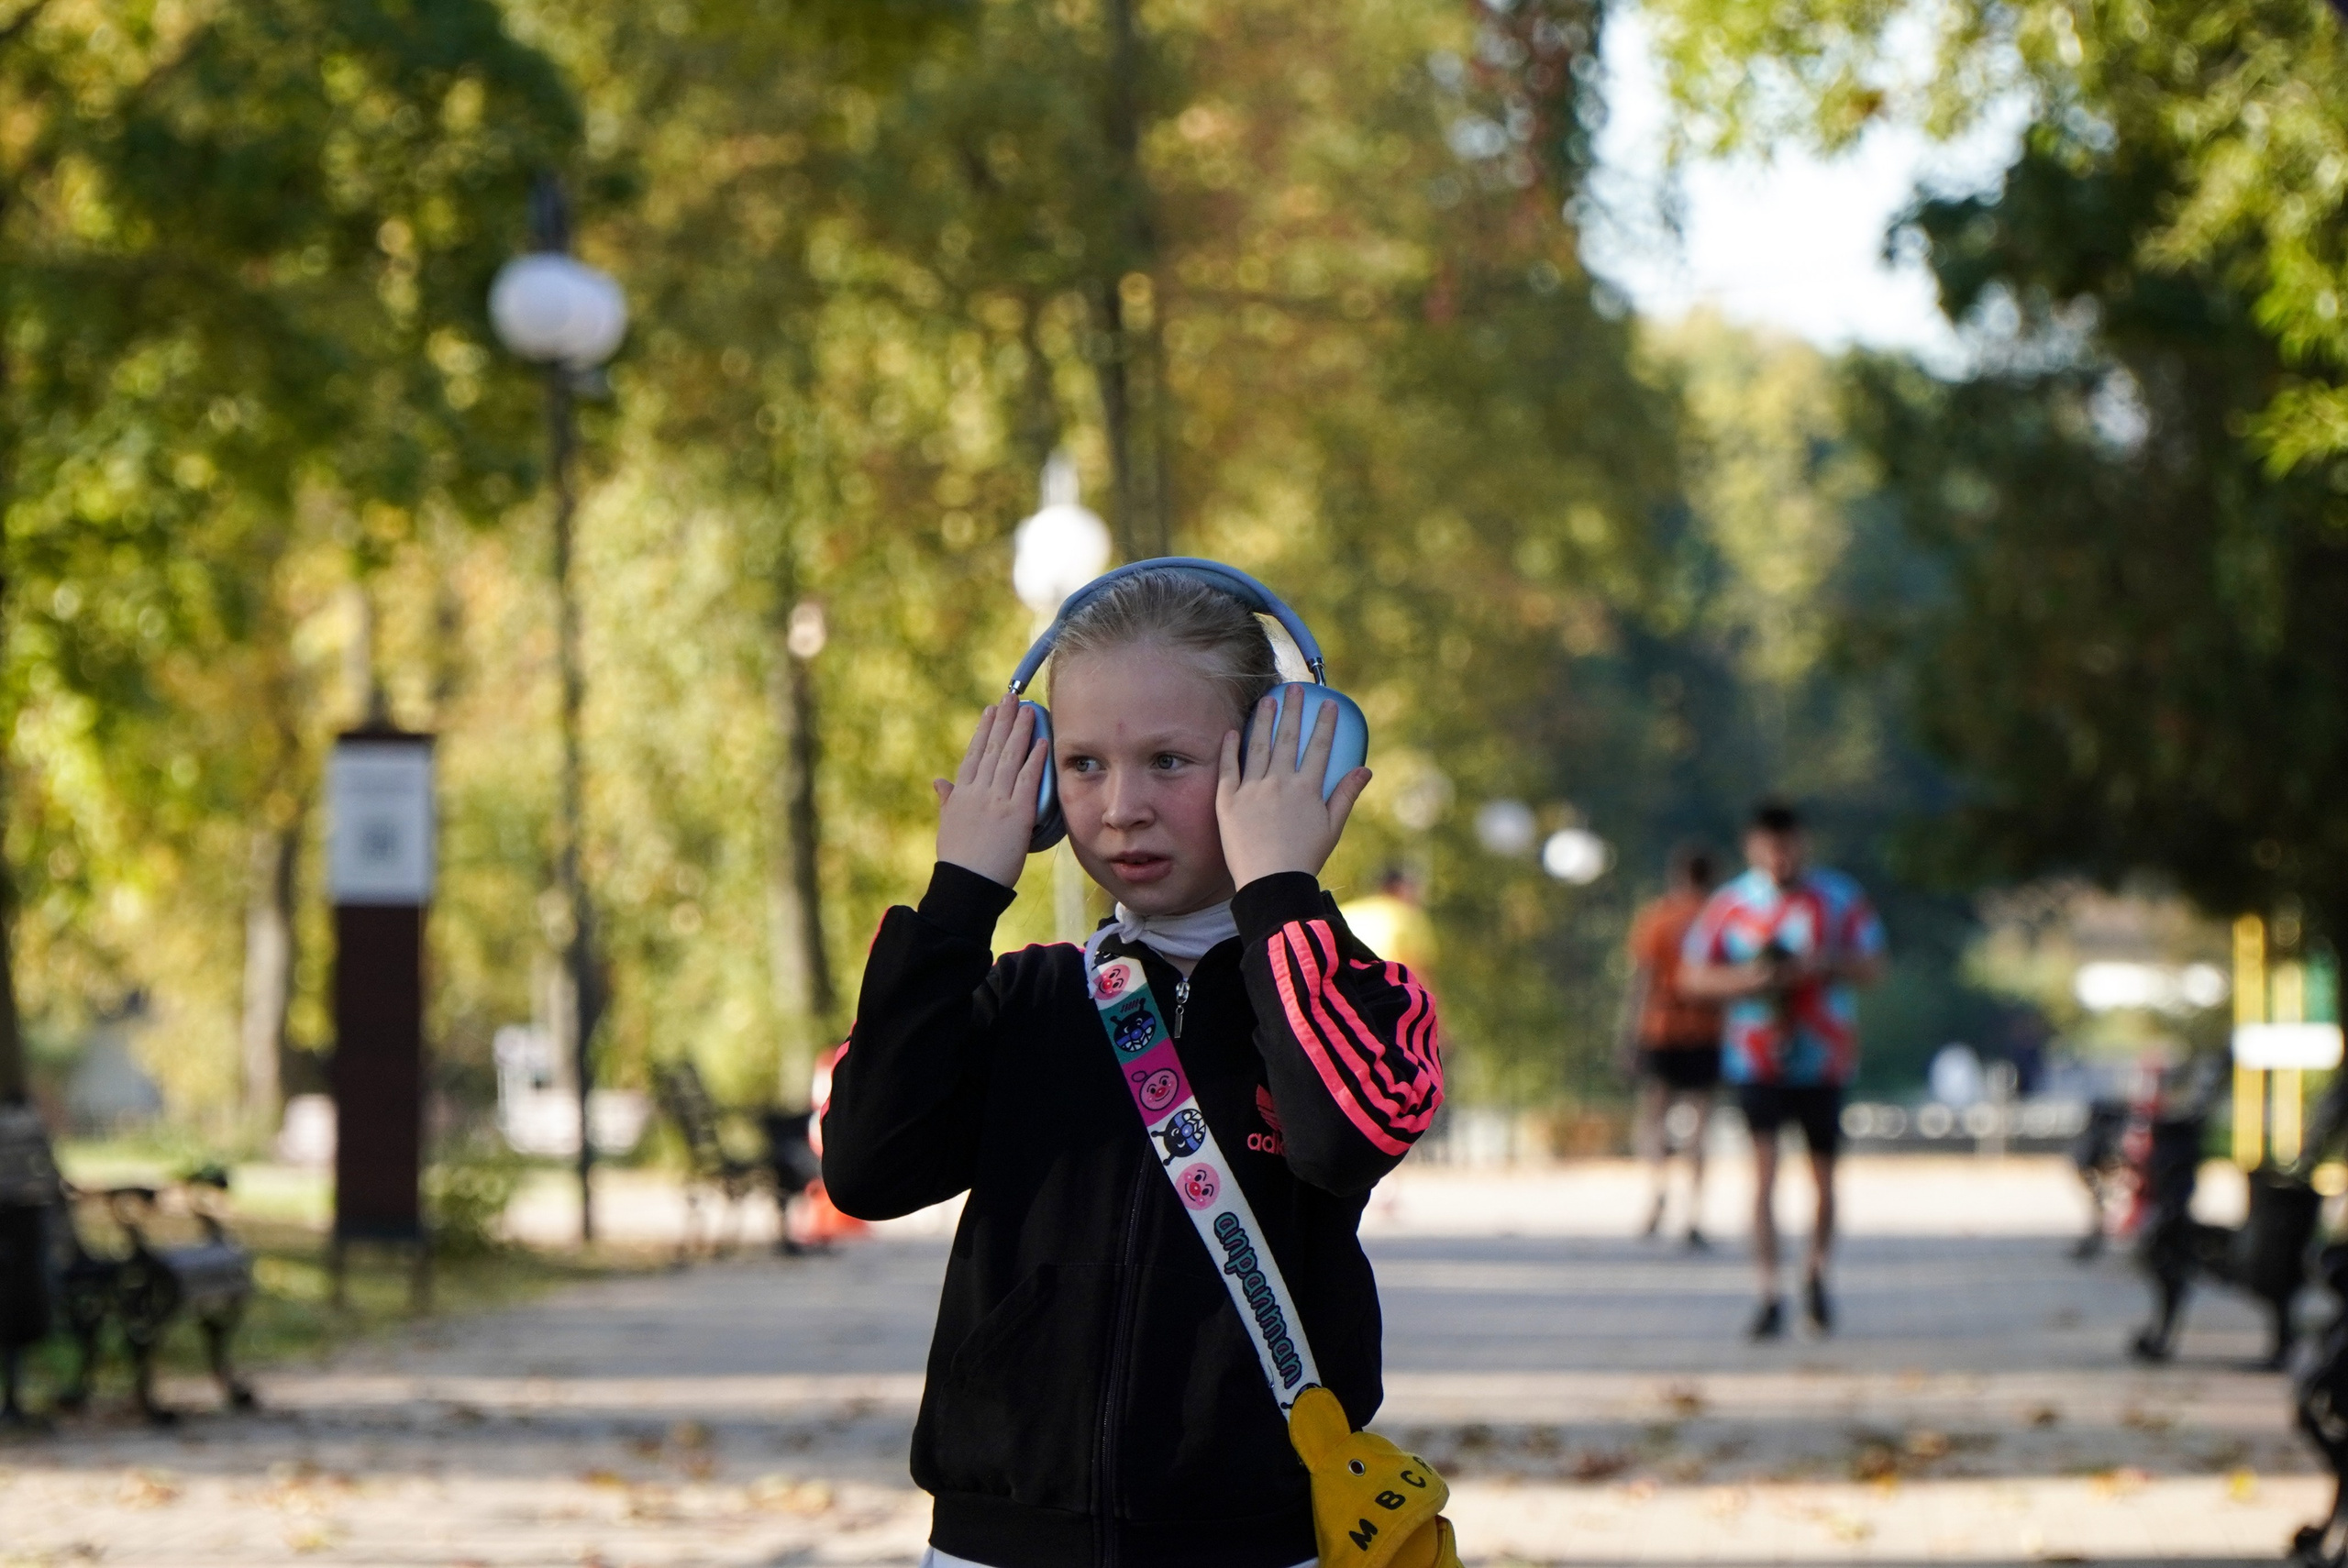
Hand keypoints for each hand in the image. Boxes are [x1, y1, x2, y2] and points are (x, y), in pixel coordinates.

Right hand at [934, 698, 1046, 887]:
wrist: (967, 884)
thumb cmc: (958, 859)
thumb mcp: (948, 825)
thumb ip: (948, 799)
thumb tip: (939, 781)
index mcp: (961, 794)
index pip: (974, 753)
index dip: (984, 730)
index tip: (991, 711)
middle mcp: (978, 791)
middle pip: (992, 748)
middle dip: (1003, 720)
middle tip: (1012, 697)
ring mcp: (997, 800)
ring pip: (1010, 757)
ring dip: (1021, 731)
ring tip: (1029, 710)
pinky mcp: (1017, 814)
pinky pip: (1027, 780)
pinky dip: (1034, 759)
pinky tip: (1041, 741)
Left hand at [1216, 689, 1371, 887]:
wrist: (1271, 882)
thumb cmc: (1304, 858)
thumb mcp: (1331, 827)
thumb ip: (1346, 795)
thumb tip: (1365, 770)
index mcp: (1307, 788)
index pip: (1319, 747)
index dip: (1325, 724)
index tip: (1328, 703)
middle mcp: (1279, 782)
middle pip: (1288, 738)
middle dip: (1293, 710)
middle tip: (1294, 689)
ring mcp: (1252, 789)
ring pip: (1258, 746)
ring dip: (1264, 721)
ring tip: (1267, 701)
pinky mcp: (1228, 800)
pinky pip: (1229, 767)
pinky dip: (1231, 748)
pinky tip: (1234, 731)